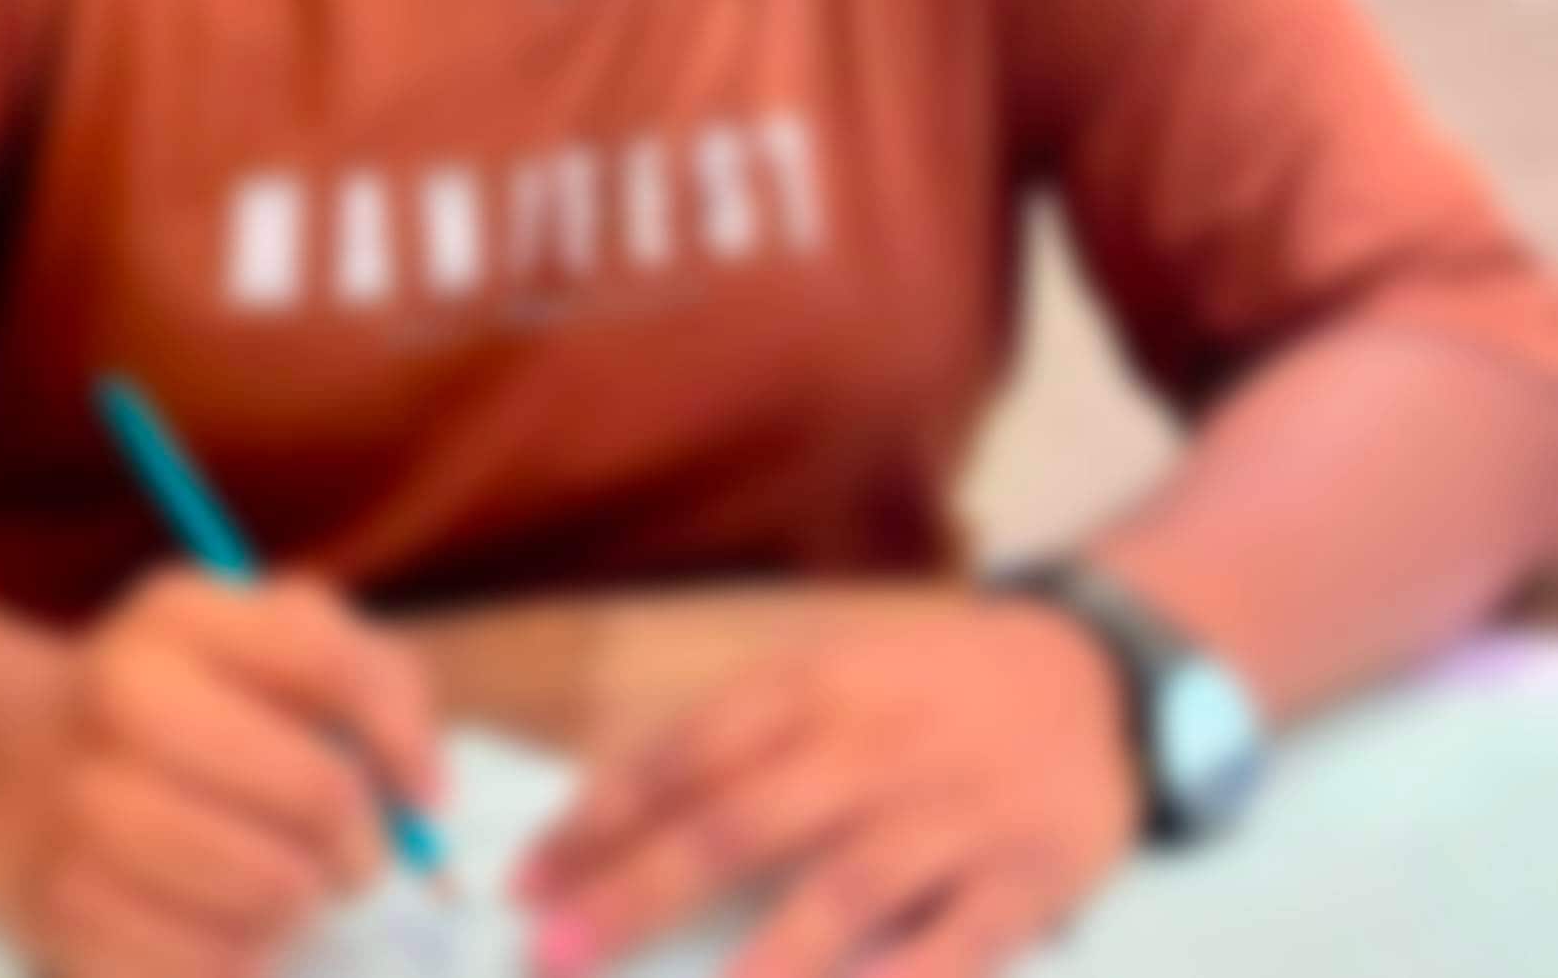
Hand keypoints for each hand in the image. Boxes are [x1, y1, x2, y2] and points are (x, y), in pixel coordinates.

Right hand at [0, 569, 440, 977]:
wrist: (14, 762)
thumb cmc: (197, 700)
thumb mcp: (279, 642)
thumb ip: (376, 683)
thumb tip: (425, 793)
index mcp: (181, 613)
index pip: (332, 666)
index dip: (400, 740)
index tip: (422, 793)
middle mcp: (120, 694)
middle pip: (314, 788)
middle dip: (361, 837)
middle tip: (354, 854)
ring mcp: (79, 806)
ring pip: (270, 887)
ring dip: (302, 899)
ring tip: (287, 883)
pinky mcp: (59, 911)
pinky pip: (207, 966)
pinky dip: (243, 958)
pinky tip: (230, 925)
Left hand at [515, 597, 1139, 977]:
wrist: (1092, 672)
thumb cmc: (932, 688)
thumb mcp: (836, 675)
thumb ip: (739, 738)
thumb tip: (612, 816)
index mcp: (818, 686)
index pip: (690, 748)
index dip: (604, 814)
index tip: (528, 879)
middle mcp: (876, 745)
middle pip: (744, 820)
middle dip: (641, 892)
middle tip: (557, 953)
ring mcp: (953, 813)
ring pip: (843, 888)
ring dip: (759, 962)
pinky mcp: (1025, 879)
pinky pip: (954, 946)